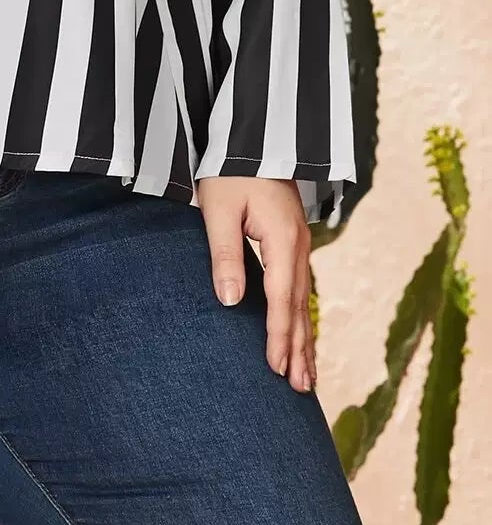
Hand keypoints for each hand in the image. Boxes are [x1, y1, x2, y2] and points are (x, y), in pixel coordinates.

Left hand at [196, 176, 315, 391]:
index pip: (281, 297)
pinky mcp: (292, 239)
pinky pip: (300, 286)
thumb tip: (231, 302)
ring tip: (306, 376)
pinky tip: (300, 333)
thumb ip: (225, 254)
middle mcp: (298, 244)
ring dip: (304, 337)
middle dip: (299, 347)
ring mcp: (299, 242)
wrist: (250, 135)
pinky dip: (301, 315)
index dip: (279, 336)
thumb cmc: (229, 169)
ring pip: (304, 299)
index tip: (276, 368)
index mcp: (282, 237)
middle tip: (299, 389)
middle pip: (300, 305)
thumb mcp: (219, 208)